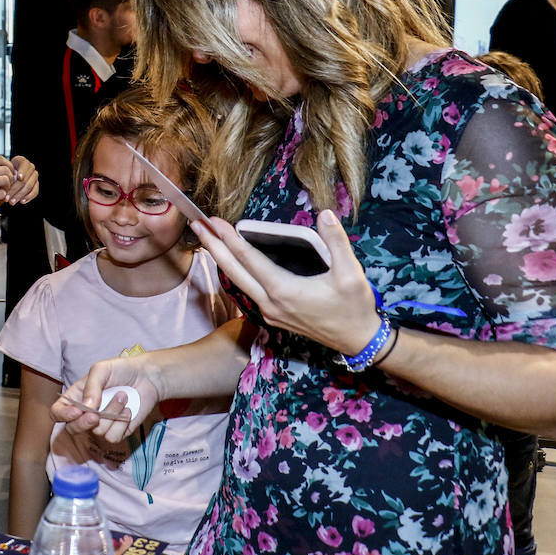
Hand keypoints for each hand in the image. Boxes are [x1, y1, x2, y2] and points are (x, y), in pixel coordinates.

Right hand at [0, 155, 15, 218]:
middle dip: (11, 178)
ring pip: (6, 180)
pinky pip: (2, 193)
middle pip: (6, 169)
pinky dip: (3, 196)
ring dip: (8, 187)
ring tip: (3, 192)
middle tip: (8, 185)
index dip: (9, 166)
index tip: (10, 173)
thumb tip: (5, 169)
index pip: (0, 159)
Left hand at [4, 156, 38, 205]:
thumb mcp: (1, 171)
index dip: (22, 171)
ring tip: (12, 202)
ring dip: (20, 195)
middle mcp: (30, 167)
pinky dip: (28, 197)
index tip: (19, 177)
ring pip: (30, 186)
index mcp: (22, 161)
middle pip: (25, 179)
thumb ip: (3, 174)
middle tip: (7, 197)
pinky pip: (35, 192)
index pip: (24, 166)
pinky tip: (21, 201)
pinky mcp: (36, 184)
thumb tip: (2, 181)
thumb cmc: (3, 173)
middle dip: (16, 190)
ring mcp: (34, 176)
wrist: (8, 176)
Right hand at [51, 355, 161, 444]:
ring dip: (111, 413)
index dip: (62, 415)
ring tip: (122, 395)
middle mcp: (86, 413)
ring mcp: (101, 424)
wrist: (147, 377)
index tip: (76, 411)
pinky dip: (121, 423)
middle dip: (83, 423)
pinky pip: (113, 437)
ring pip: (97, 431)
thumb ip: (91, 386)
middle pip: (73, 429)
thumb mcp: (101, 370)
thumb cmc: (121, 370)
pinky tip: (128, 409)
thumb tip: (87, 408)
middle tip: (96, 414)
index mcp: (76, 397)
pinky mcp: (117, 431)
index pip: (58, 412)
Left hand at [189, 210, 377, 356]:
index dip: (229, 238)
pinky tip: (231, 261)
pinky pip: (246, 290)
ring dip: (221, 259)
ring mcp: (269, 312)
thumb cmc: (354, 308)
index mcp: (284, 290)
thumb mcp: (351, 274)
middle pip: (233, 271)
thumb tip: (325, 214)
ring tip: (208, 239)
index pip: (248, 259)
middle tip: (197, 224)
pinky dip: (235, 272)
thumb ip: (336, 242)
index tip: (214, 220)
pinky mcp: (273, 316)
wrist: (358, 340)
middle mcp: (270, 303)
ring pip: (237, 282)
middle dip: (213, 246)